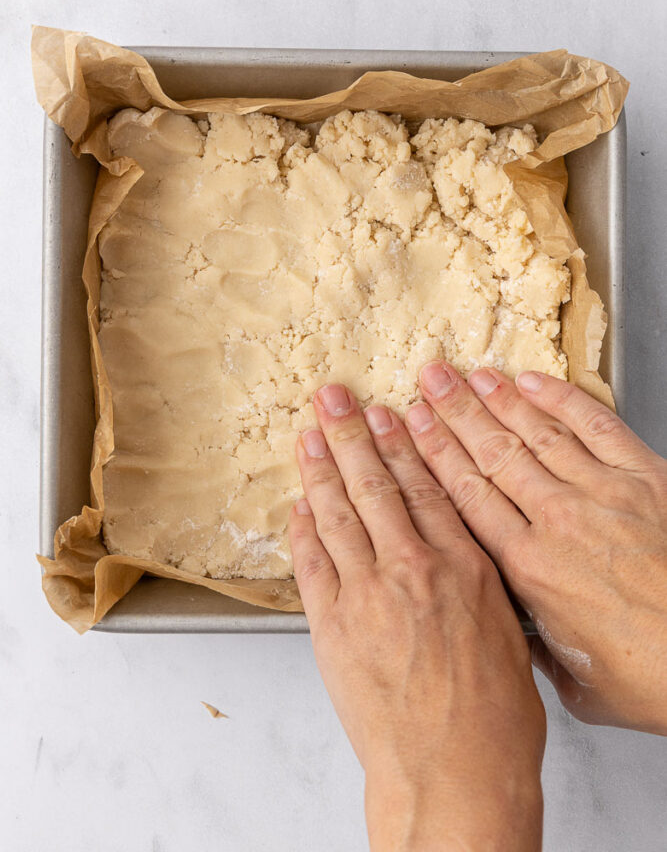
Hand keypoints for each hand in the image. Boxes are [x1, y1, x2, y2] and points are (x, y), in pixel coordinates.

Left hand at [289, 384, 545, 851]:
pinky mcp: (332, 626)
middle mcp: (413, 569)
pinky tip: (297, 505)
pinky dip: (302, 530)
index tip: (386, 414)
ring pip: (337, 514)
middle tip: (332, 398)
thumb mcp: (507, 631)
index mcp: (463, 566)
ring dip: (319, 470)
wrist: (454, 772)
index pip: (424, 487)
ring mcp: (367, 594)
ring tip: (308, 435)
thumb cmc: (493, 718)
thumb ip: (475, 581)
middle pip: (374, 486)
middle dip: (350, 435)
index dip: (400, 445)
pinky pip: (311, 564)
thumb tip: (455, 553)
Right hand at [405, 361, 666, 733]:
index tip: (414, 426)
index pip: (467, 494)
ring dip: (498, 399)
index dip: (435, 452)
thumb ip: (534, 645)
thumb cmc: (652, 677)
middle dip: (454, 411)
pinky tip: (535, 382)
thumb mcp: (574, 682)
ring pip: (535, 434)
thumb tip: (514, 632)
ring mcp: (602, 494)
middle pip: (491, 453)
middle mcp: (557, 522)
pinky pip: (595, 425)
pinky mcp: (646, 479)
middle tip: (429, 380)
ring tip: (470, 374)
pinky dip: (562, 399)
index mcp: (529, 569)